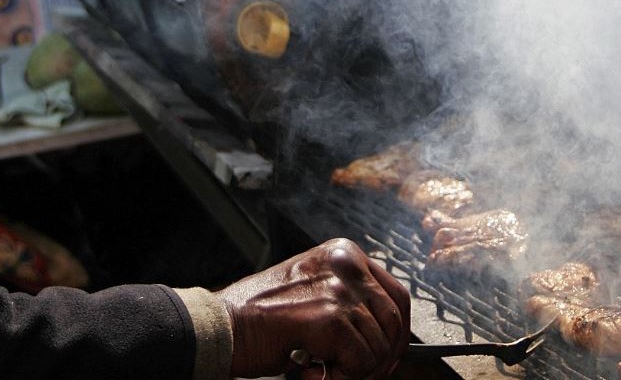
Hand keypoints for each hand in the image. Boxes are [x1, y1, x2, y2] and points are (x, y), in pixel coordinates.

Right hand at [216, 238, 410, 379]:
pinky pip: (360, 362)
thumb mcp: (313, 293)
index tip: (389, 355)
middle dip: (382, 357)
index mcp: (344, 253)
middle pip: (394, 320)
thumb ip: (348, 302)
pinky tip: (312, 373)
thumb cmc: (259, 318)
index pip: (395, 294)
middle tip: (357, 375)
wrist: (221, 327)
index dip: (398, 332)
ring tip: (321, 371)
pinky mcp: (331, 317)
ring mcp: (339, 288)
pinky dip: (342, 378)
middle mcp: (346, 264)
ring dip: (356, 371)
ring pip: (377, 346)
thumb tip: (385, 337)